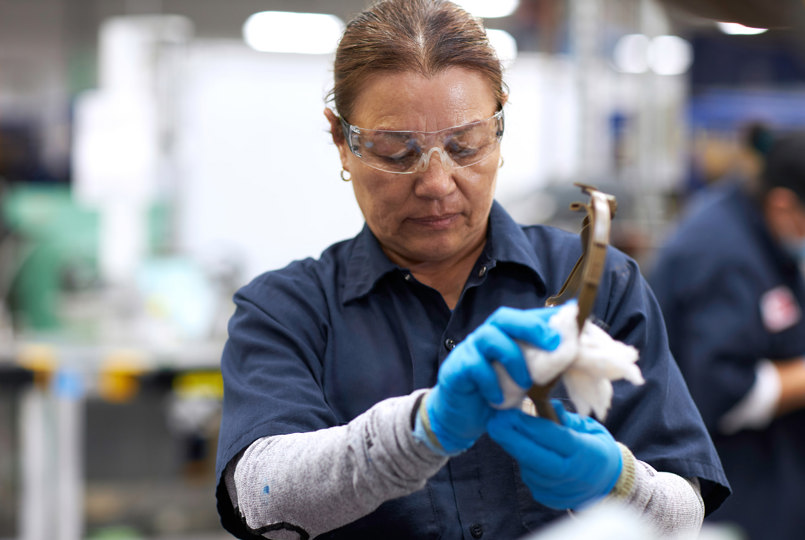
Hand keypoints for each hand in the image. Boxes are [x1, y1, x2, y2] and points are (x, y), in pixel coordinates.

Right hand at [424, 306, 560, 453]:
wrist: (461, 418)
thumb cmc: (495, 395)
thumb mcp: (523, 380)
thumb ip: (540, 366)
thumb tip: (571, 355)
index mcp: (503, 337)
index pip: (524, 316)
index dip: (545, 317)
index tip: (569, 322)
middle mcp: (485, 337)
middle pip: (504, 317)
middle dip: (531, 327)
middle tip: (552, 343)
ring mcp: (468, 350)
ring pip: (489, 337)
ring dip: (513, 358)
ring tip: (525, 383)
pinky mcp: (456, 368)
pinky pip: (474, 366)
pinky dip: (490, 383)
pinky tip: (498, 399)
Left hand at [487, 401, 621, 508]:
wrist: (607, 481)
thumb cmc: (595, 446)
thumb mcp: (588, 427)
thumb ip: (566, 418)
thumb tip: (549, 404)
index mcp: (587, 454)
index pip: (555, 438)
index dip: (530, 426)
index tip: (510, 413)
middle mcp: (574, 476)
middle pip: (535, 457)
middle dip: (511, 439)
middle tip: (494, 422)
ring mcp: (561, 491)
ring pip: (529, 468)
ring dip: (516, 449)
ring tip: (509, 431)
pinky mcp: (549, 499)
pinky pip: (530, 477)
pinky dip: (525, 462)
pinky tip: (524, 450)